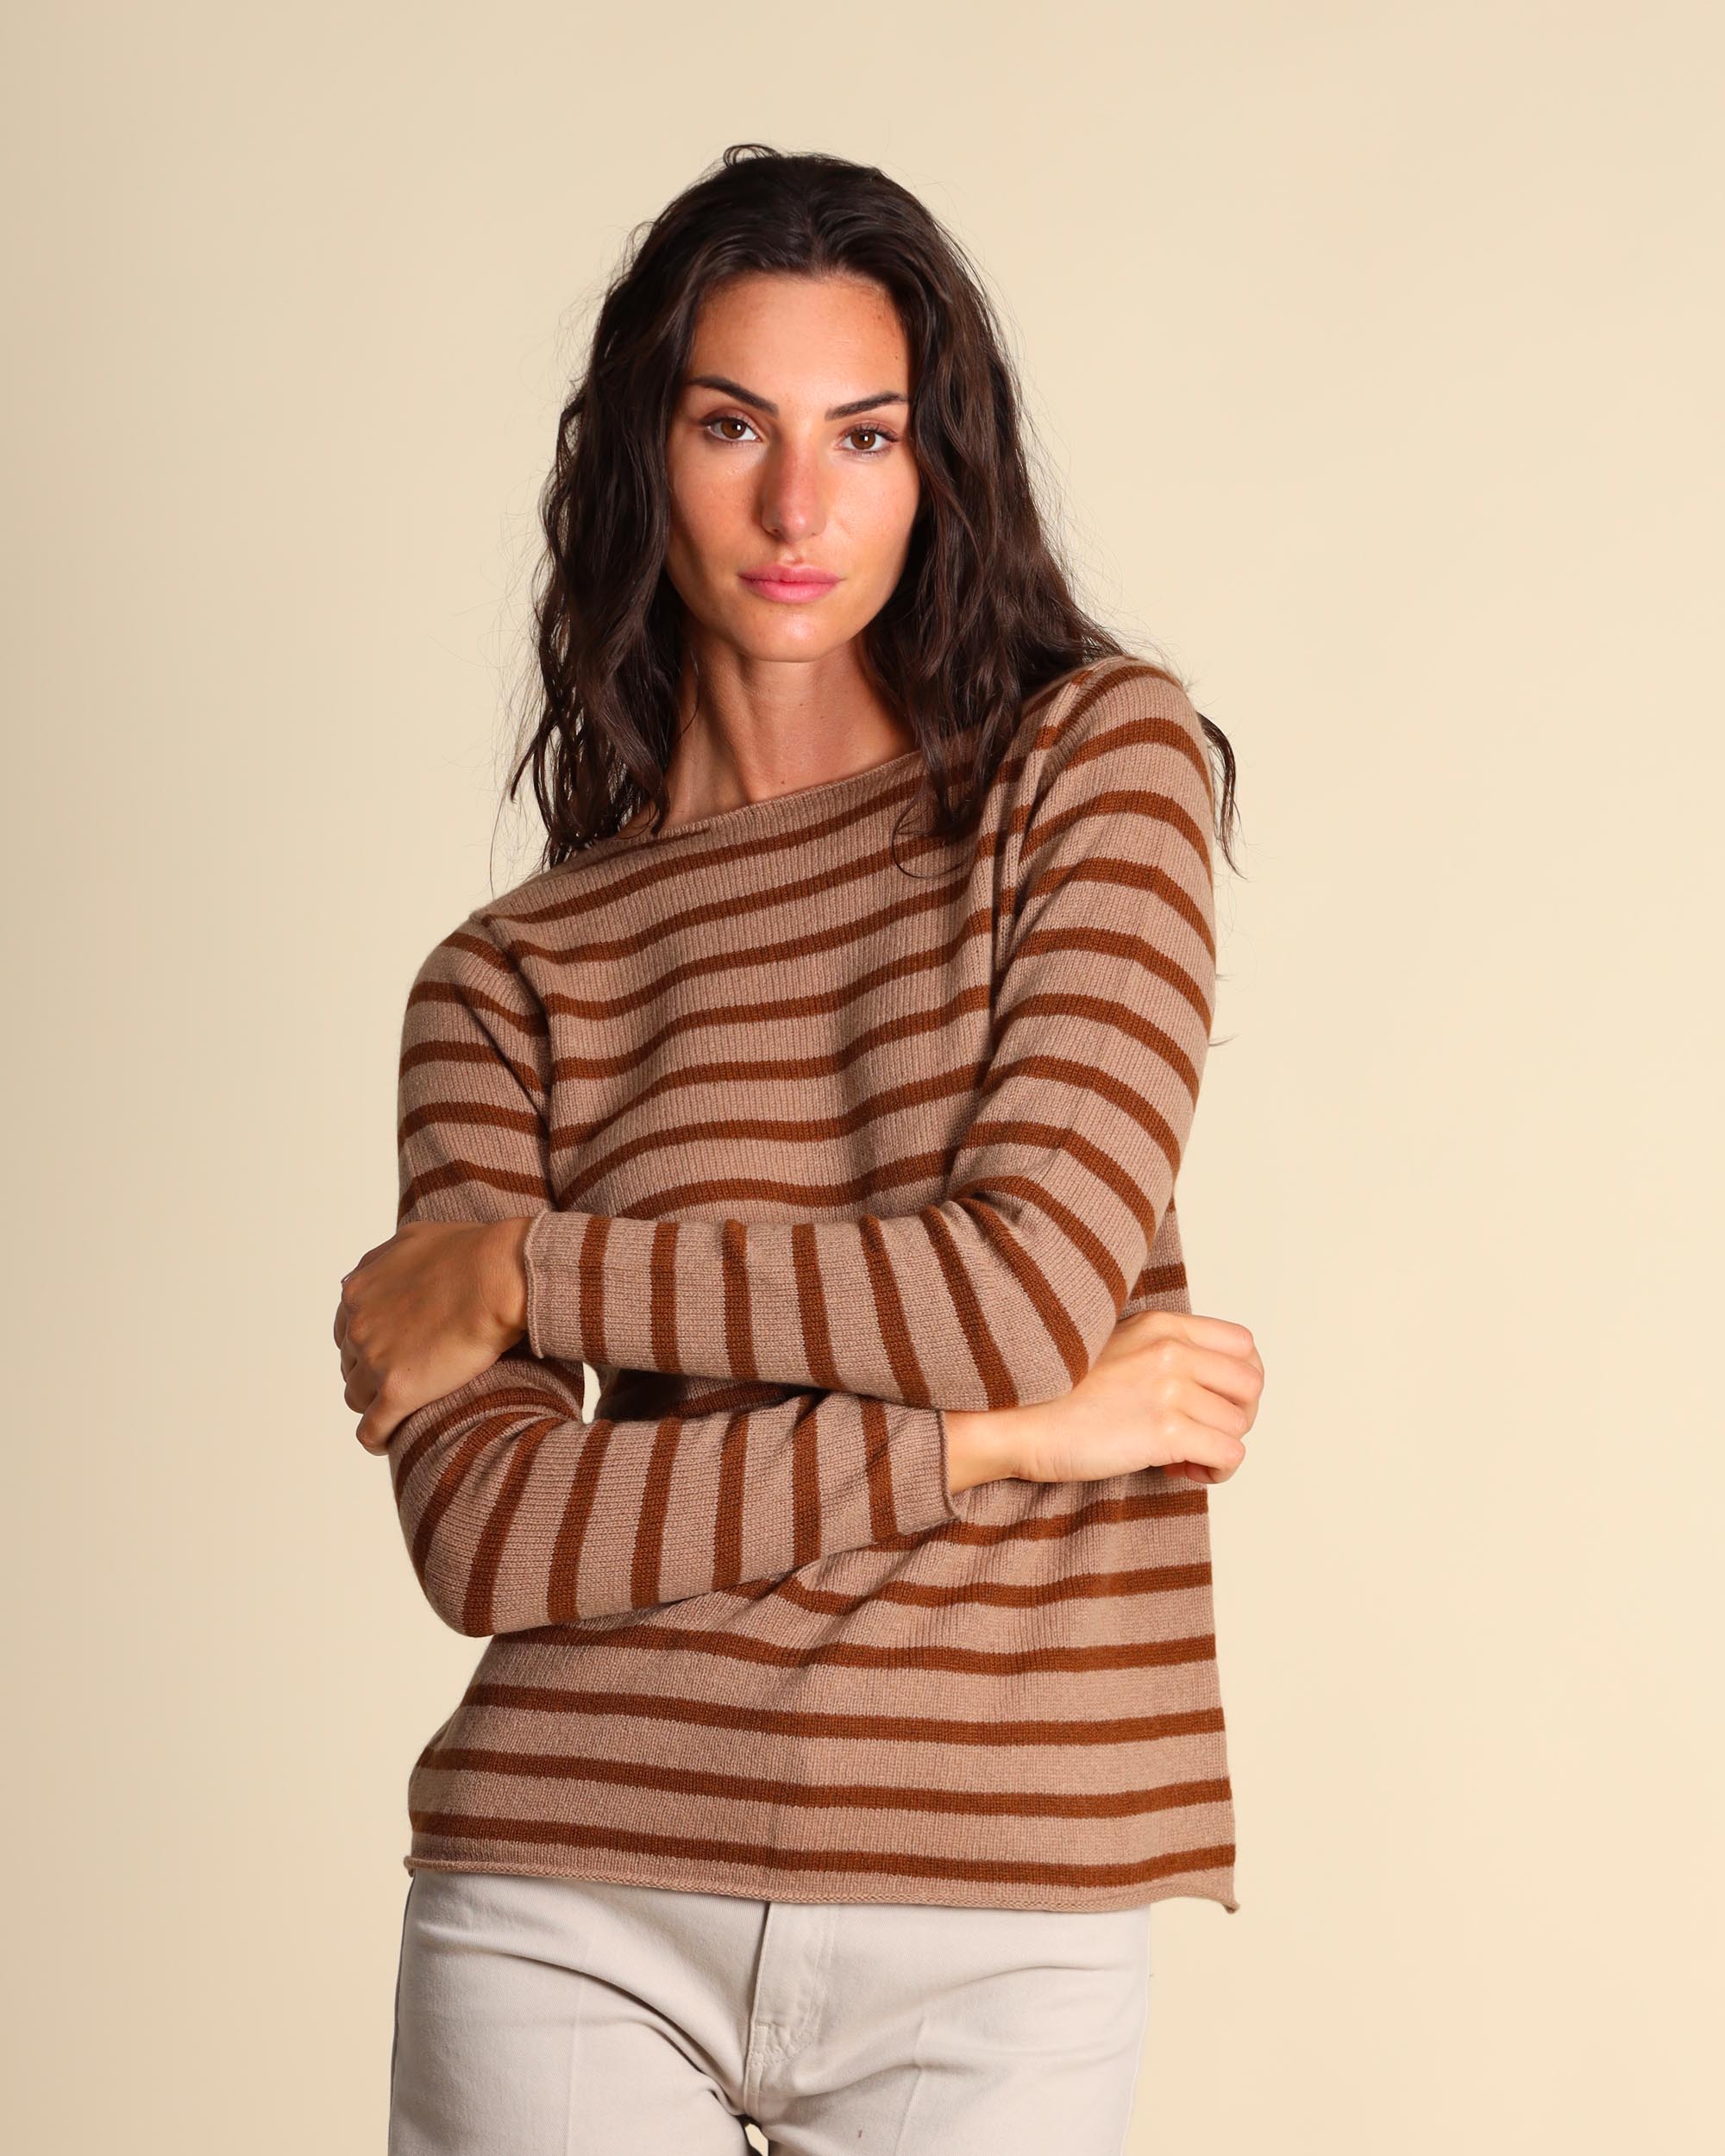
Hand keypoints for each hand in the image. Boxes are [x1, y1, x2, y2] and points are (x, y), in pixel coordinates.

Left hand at [334, 1217, 532, 1453]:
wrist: (500, 1274)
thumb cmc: (473, 1251)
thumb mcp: (416, 1238)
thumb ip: (387, 1259)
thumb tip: (376, 1269)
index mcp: (358, 1290)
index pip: (347, 1330)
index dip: (367, 1344)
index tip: (390, 1353)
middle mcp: (359, 1324)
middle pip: (350, 1363)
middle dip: (369, 1372)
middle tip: (401, 1379)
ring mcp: (375, 1358)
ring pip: (356, 1396)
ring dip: (373, 1404)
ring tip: (397, 1412)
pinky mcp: (398, 1390)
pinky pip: (372, 1429)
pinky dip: (376, 1438)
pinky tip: (387, 1441)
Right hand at [946, 1311, 1262, 1492]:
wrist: (1012, 1417)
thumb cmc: (1056, 1391)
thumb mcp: (1114, 1345)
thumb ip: (1160, 1350)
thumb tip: (1202, 1381)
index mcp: (1163, 1325)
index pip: (1244, 1345)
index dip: (1239, 1382)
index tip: (1215, 1403)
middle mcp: (1172, 1351)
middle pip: (1251, 1385)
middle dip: (1238, 1417)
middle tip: (1205, 1436)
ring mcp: (1170, 1390)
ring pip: (1240, 1426)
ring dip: (1220, 1449)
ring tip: (1185, 1459)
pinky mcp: (1164, 1433)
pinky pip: (1229, 1456)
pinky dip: (1215, 1472)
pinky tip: (1183, 1472)